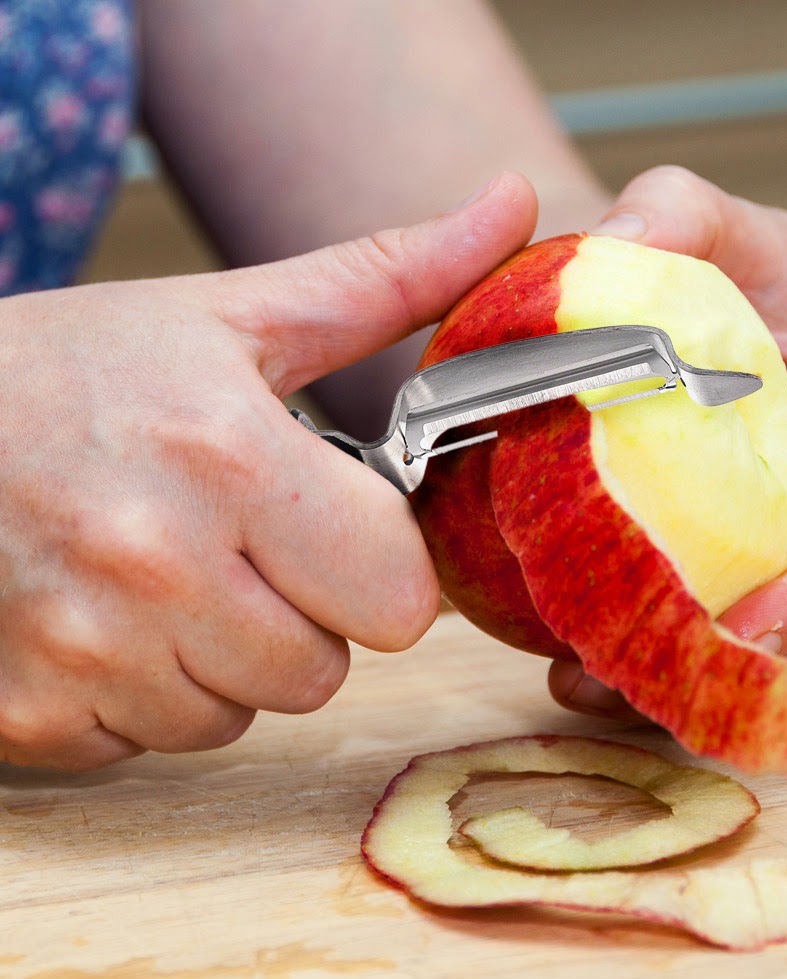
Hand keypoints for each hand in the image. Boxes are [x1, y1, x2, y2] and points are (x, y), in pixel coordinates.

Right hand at [0, 172, 536, 769]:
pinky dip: (145, 691)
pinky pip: (152, 743)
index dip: (379, 565)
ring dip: (224, 658)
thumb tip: (517, 205)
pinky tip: (106, 616)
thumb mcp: (233, 316)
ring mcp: (83, 653)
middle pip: (325, 670)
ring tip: (164, 573)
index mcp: (230, 460)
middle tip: (240, 544)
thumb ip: (390, 280)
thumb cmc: (70, 369)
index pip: (401, 600)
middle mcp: (155, 566)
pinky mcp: (31, 717)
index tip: (334, 524)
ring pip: (242, 715)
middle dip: (305, 615)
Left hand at [551, 166, 786, 714]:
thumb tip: (621, 248)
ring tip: (617, 695)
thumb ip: (672, 212)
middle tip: (679, 694)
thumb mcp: (709, 221)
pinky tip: (615, 681)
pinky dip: (713, 680)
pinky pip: (783, 648)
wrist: (728, 311)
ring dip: (744, 696)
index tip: (753, 625)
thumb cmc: (738, 268)